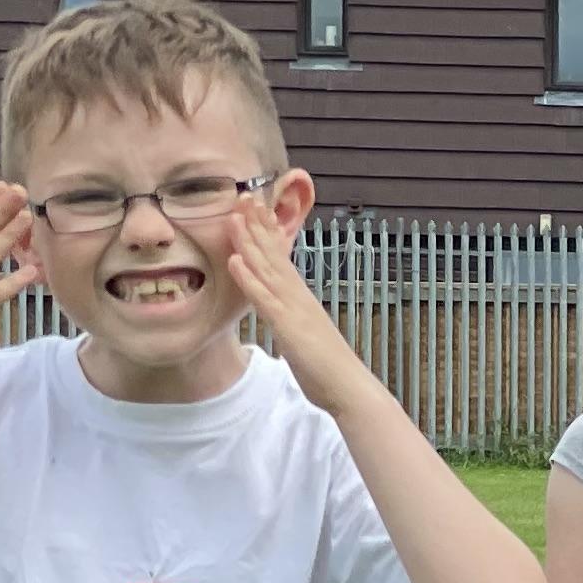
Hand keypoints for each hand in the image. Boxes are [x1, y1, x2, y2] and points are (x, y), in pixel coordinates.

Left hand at [210, 196, 358, 401]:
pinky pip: (265, 300)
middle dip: (258, 225)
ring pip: (268, 269)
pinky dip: (250, 279)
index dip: (266, 232)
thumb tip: (278, 308)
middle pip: (274, 255)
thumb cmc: (327, 366)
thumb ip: (290, 317)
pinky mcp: (289, 327)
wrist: (348, 387)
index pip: (280, 258)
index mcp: (300, 298)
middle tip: (245, 195)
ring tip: (234, 217)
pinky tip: (236, 261)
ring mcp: (294, 310)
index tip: (255, 207)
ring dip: (249, 242)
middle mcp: (298, 297)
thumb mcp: (303, 334)